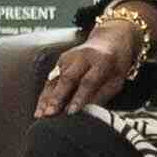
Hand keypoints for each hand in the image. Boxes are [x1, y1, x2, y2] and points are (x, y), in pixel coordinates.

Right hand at [37, 13, 151, 116]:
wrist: (109, 42)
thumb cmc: (114, 66)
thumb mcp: (116, 81)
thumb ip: (102, 95)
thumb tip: (87, 113)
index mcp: (101, 61)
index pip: (88, 81)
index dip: (79, 97)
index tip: (71, 112)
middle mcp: (82, 57)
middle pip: (67, 78)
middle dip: (57, 97)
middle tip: (49, 113)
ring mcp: (69, 57)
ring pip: (55, 79)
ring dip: (46, 98)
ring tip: (40, 114)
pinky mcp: (60, 61)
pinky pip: (51, 80)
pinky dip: (45, 95)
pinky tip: (40, 108)